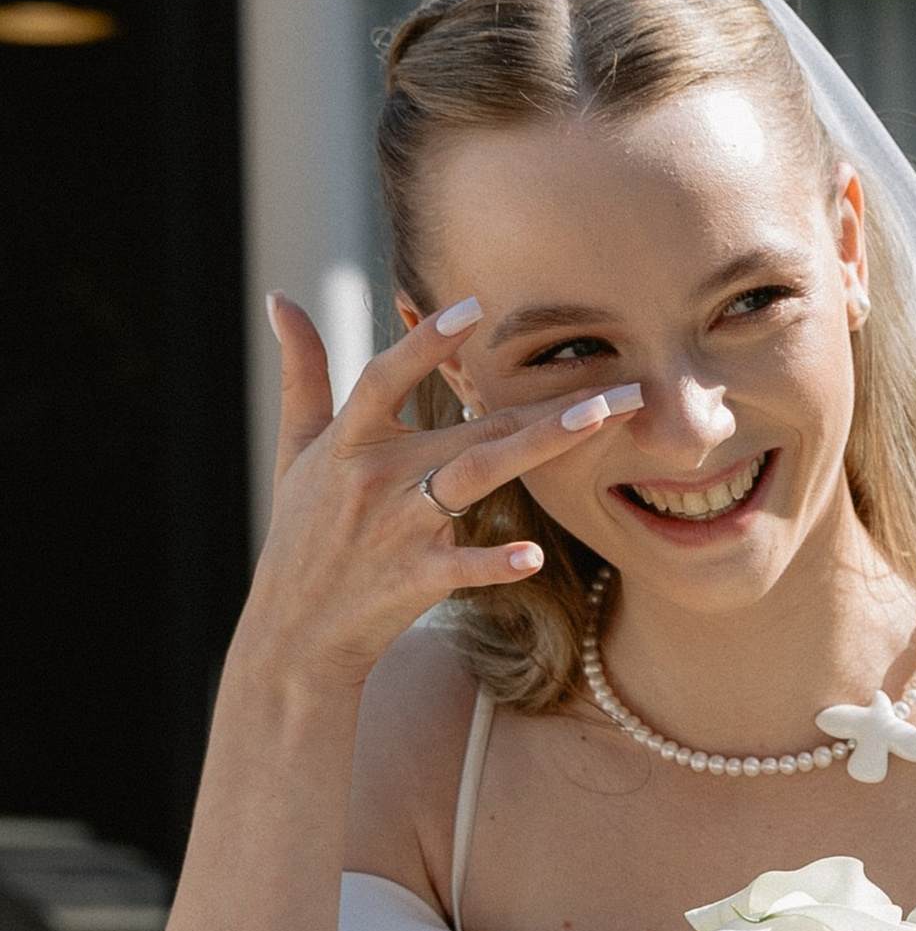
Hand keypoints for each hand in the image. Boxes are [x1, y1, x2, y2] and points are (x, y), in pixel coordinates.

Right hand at [240, 294, 643, 693]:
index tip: (474, 306)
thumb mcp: (294, 450)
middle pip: (469, 428)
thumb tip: (281, 299)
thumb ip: (301, 373)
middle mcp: (377, 478)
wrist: (294, 631)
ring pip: (477, 476)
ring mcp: (397, 529)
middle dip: (544, 402)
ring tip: (601, 422)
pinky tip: (534, 556)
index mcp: (350, 441)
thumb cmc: (301, 532)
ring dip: (541, 446)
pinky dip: (494, 562)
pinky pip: (461, 567)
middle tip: (619, 384)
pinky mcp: (413, 579)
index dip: (425, 344)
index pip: (384, 378)